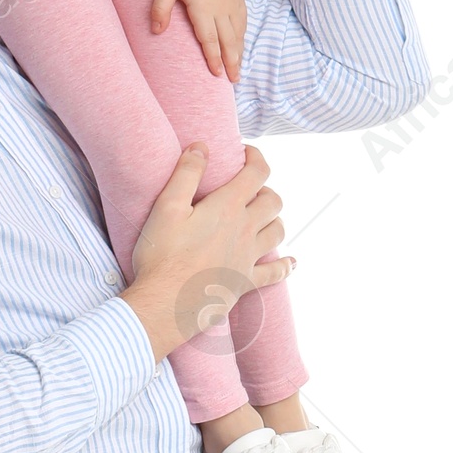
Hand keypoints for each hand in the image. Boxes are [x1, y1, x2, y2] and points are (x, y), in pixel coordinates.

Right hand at [122, 143, 292, 364]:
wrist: (165, 305)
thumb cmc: (161, 256)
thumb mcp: (167, 207)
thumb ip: (186, 173)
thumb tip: (201, 147)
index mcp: (228, 207)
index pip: (256, 172)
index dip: (255, 157)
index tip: (244, 153)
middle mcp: (246, 230)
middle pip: (273, 201)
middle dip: (264, 188)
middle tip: (247, 189)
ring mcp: (248, 257)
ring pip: (278, 231)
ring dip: (273, 219)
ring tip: (260, 217)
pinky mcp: (245, 282)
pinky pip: (275, 273)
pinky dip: (285, 266)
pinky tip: (291, 263)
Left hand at [150, 0, 246, 80]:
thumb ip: (160, 8)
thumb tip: (156, 31)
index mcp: (204, 8)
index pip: (209, 39)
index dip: (214, 58)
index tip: (217, 74)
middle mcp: (221, 9)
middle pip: (228, 41)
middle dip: (231, 62)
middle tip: (233, 80)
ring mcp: (232, 3)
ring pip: (238, 33)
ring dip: (239, 52)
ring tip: (238, 69)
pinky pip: (243, 21)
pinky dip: (243, 36)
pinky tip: (241, 45)